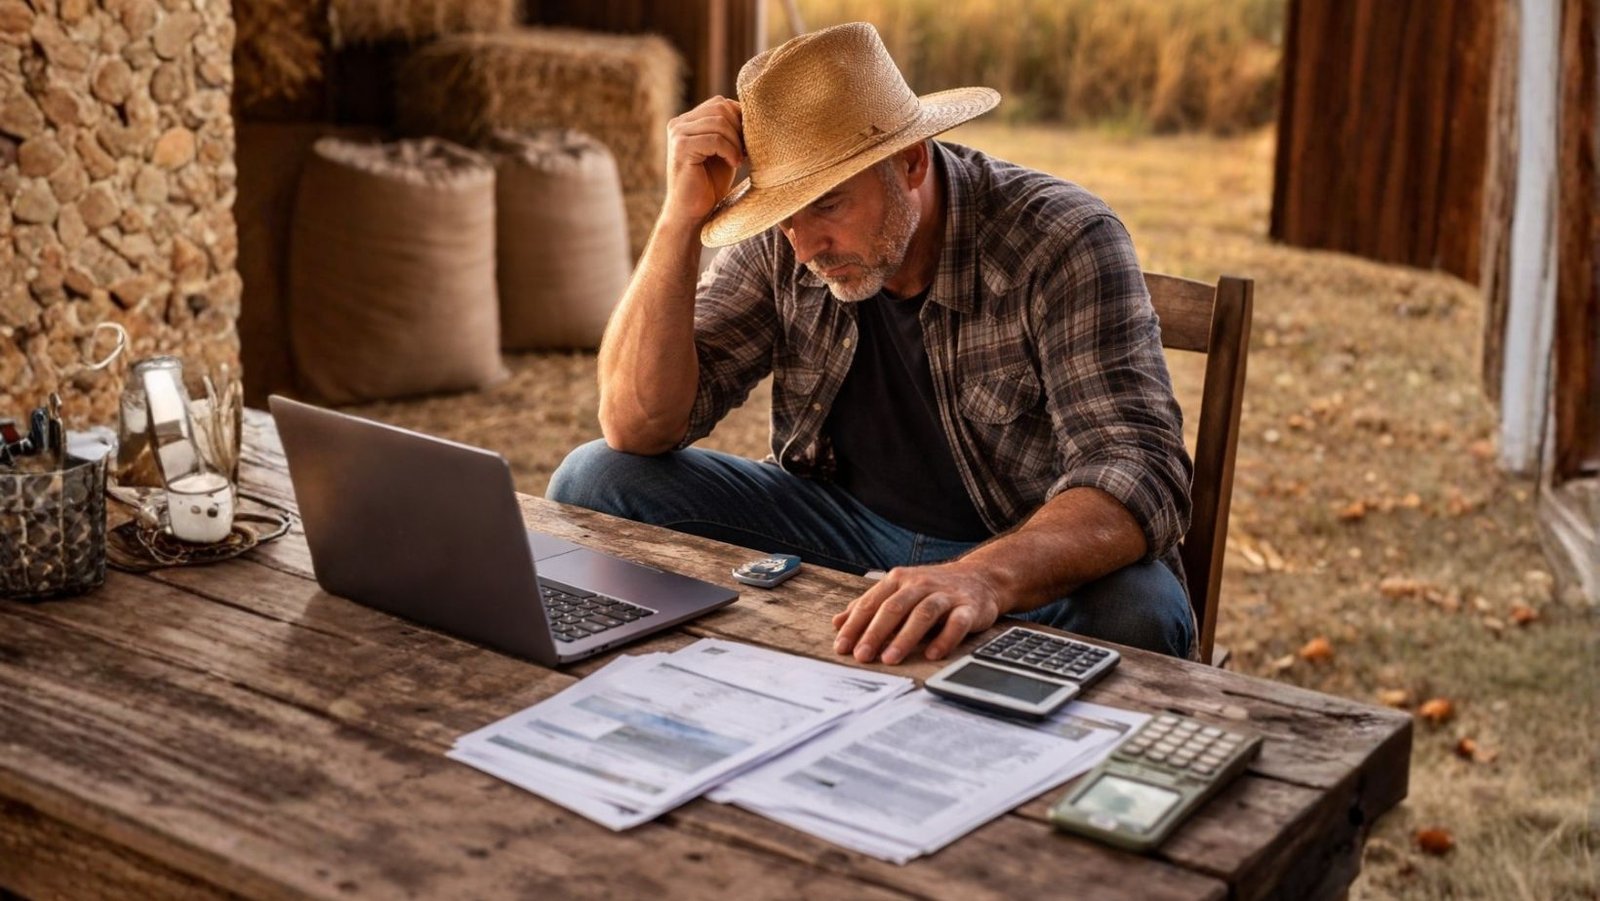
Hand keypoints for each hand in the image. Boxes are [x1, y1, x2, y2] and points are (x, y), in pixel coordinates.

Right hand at [662, 96, 743, 226]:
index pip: (720, 104)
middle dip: (739, 129)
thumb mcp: (724, 150)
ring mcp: (677, 134)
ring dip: (735, 142)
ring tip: (738, 159)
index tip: (748, 142)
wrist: (692, 212)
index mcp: (687, 121)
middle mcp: (679, 123)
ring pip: (719, 122)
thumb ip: (730, 129)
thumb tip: (752, 112)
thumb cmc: (710, 184)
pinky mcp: (681, 148)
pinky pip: (714, 139)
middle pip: (720, 108)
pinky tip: (733, 164)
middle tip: (745, 152)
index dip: (740, 119)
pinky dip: (729, 151)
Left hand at [830, 562, 1009, 664]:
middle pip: (894, 608)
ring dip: (904, 638)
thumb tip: (837, 622)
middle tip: (862, 656)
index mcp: (899, 580)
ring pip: (922, 614)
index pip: (872, 603)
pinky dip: (944, 639)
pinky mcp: (969, 608)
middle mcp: (920, 584)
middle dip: (875, 633)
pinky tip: (931, 654)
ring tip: (890, 659)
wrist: (980, 577)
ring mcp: (945, 595)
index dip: (855, 625)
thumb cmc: (932, 589)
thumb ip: (870, 606)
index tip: (841, 647)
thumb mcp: (898, 591)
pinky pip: (956, 623)